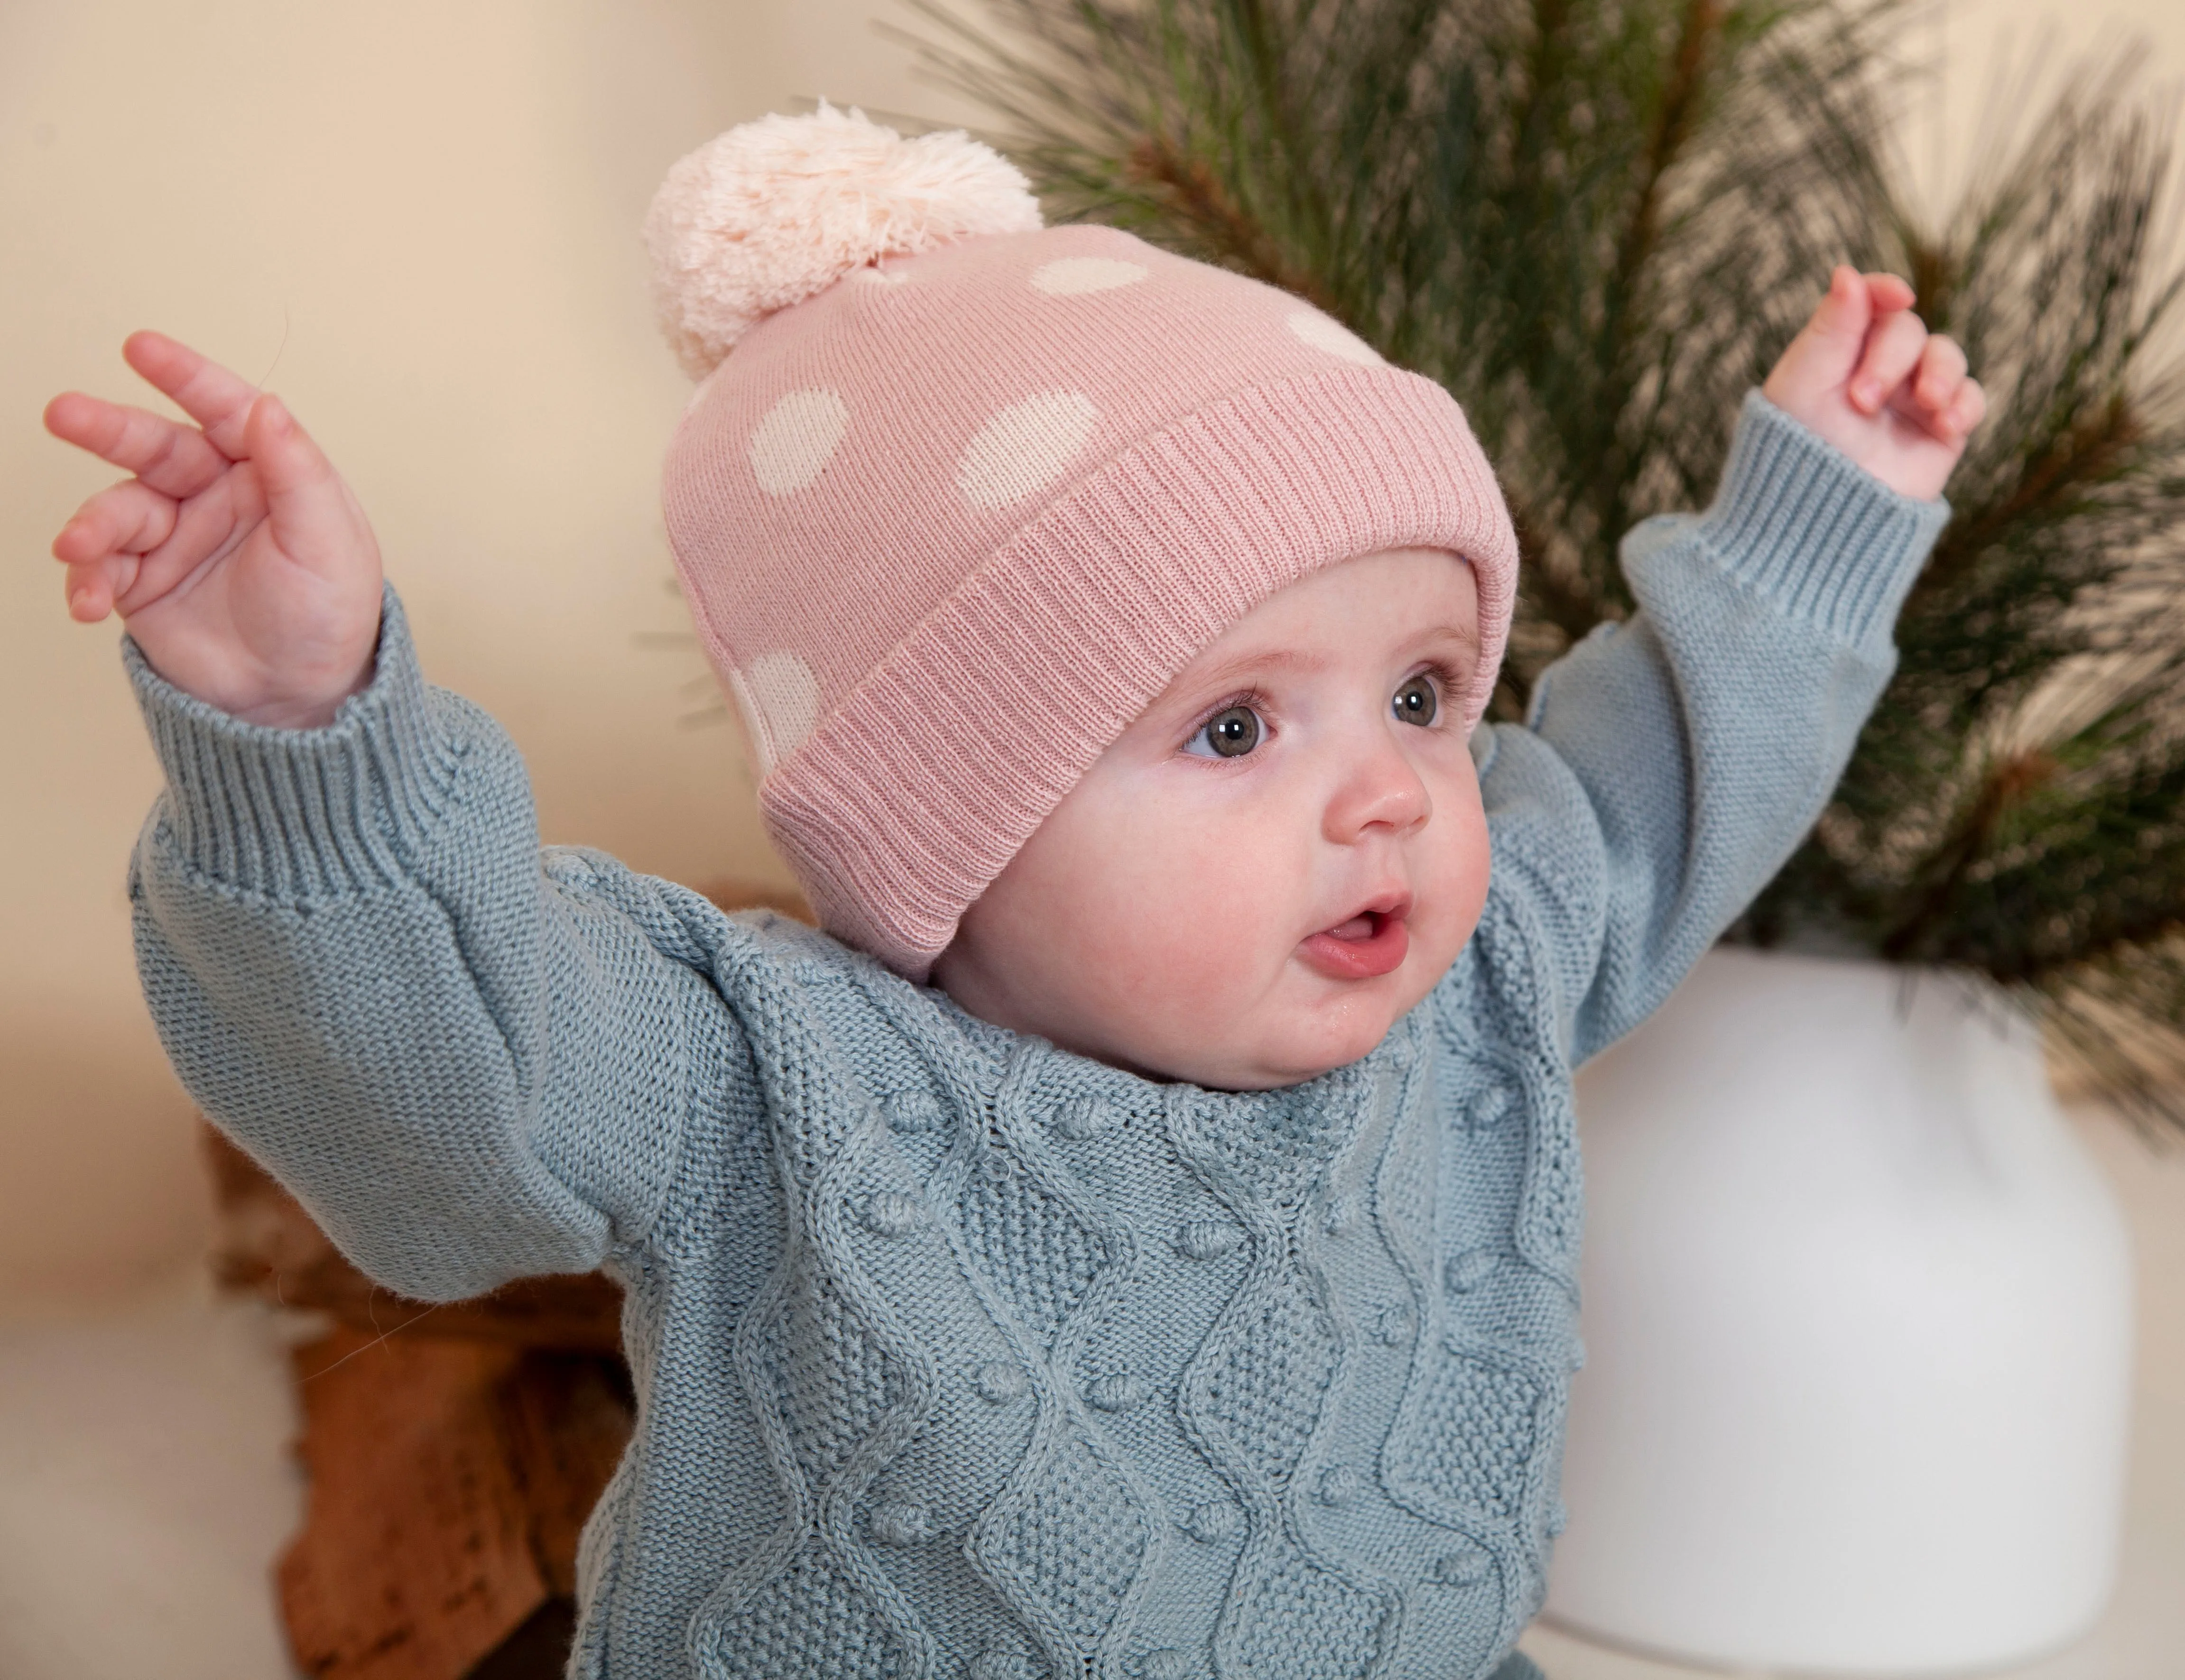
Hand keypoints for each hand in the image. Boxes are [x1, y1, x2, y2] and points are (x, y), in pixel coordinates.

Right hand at [44, 332, 383, 728]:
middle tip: (63, 414)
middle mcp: (216, 494)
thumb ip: (298, 472)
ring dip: (92, 524)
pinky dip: (86, 579)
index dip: (186, 377)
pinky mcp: (141, 581)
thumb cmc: (328, 616)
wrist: (299, 698)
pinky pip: (100, 567)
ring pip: (117, 508)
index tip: (141, 347)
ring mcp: (174, 536)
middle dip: (107, 429)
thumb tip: (267, 406)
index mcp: (269, 474)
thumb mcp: (329, 543)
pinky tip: (88, 602)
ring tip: (80, 546)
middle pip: (155, 447)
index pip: (226, 410)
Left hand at [1762, 267, 1985, 501]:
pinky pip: (1971, 400)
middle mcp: (1878, 369)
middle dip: (1892, 357)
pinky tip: (1948, 423)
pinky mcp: (1940, 431)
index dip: (1885, 291)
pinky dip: (1965, 404)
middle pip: (1907, 330)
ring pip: (1947, 356)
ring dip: (1942, 372)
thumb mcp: (1804, 383)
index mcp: (1839, 352)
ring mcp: (1912, 399)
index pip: (1871, 303)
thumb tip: (1849, 272)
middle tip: (1863, 400)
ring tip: (1927, 401)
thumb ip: (1832, 327)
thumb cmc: (1796, 451)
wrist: (1817, 517)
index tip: (1897, 295)